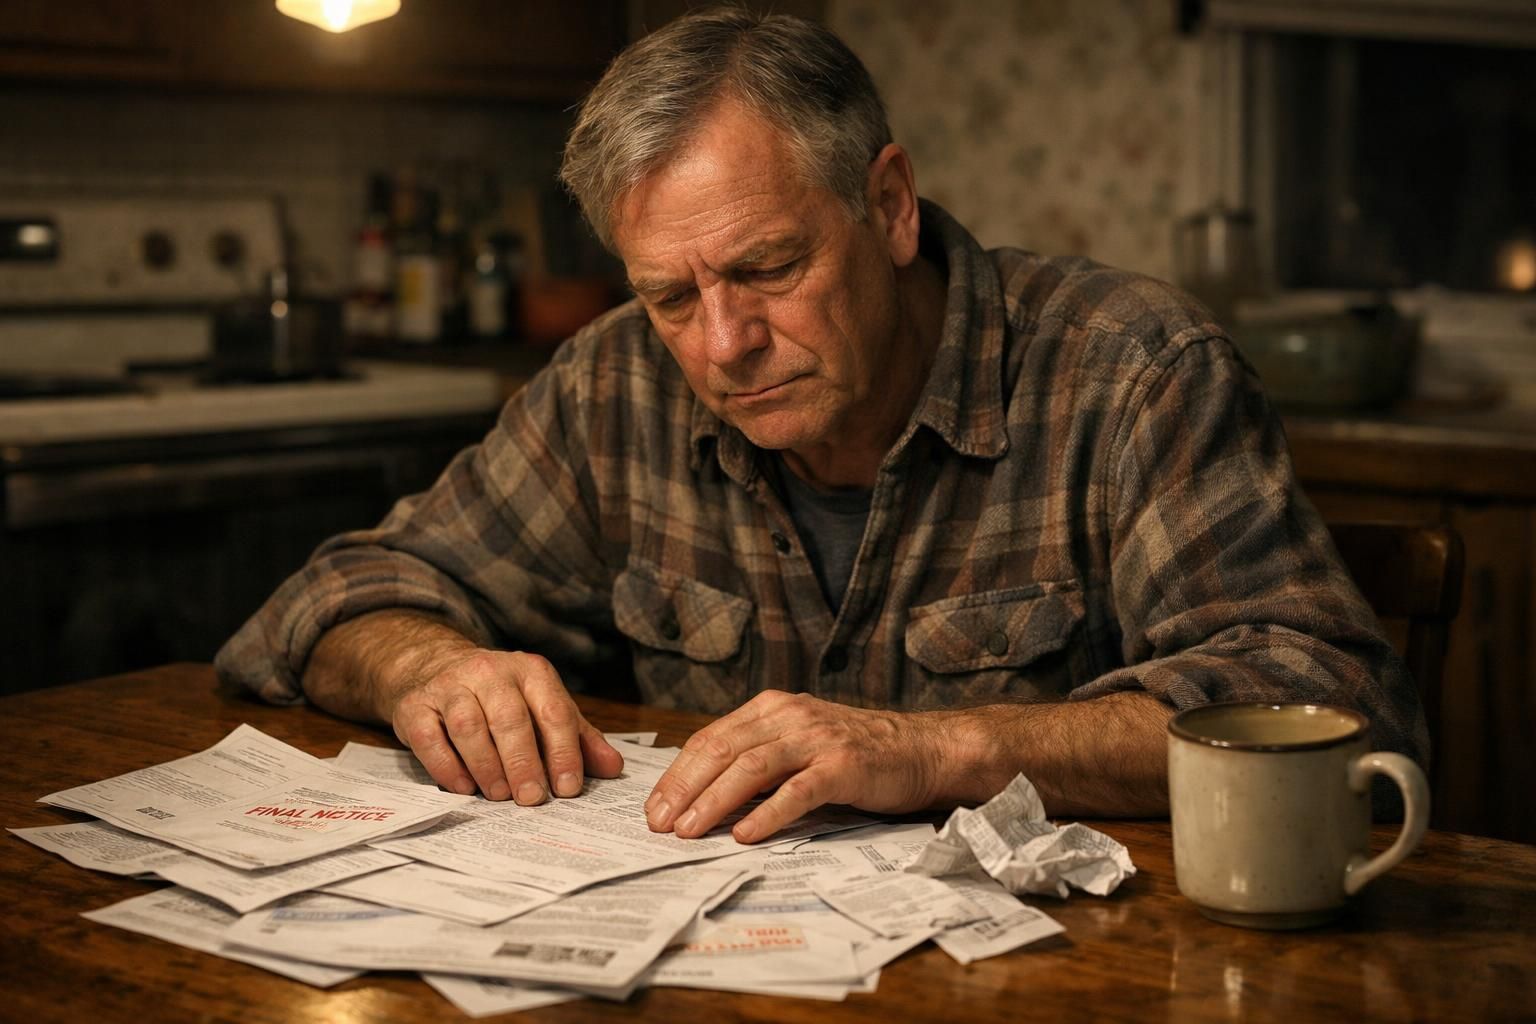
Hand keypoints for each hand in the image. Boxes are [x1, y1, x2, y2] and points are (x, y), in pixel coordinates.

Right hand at [389, 648, 623, 803]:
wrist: (434, 667)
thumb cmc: (501, 698)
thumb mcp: (544, 708)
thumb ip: (578, 737)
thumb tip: (613, 768)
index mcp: (530, 672)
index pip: (553, 711)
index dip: (563, 751)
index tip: (568, 788)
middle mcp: (490, 672)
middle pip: (510, 719)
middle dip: (523, 763)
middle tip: (532, 799)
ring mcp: (449, 686)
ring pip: (469, 726)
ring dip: (486, 766)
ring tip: (498, 796)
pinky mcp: (414, 705)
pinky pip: (429, 737)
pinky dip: (447, 766)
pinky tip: (463, 788)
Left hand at [644, 690, 943, 843]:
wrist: (922, 750)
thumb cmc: (856, 754)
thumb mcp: (798, 745)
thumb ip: (757, 759)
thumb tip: (702, 795)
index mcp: (771, 709)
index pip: (710, 739)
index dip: (678, 774)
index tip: (654, 808)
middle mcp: (789, 717)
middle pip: (722, 750)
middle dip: (684, 788)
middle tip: (659, 823)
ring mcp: (817, 740)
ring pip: (752, 767)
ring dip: (715, 801)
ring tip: (689, 831)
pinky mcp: (843, 767)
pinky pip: (797, 791)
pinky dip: (768, 814)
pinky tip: (745, 835)